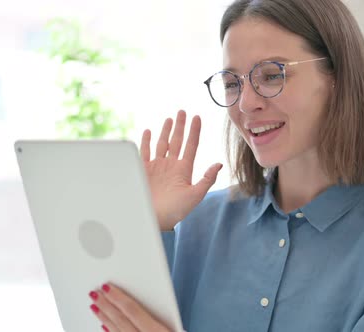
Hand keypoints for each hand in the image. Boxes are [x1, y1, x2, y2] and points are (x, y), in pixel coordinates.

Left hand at [89, 283, 171, 331]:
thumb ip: (163, 322)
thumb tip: (140, 307)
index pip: (132, 310)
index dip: (118, 297)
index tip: (107, 287)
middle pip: (120, 321)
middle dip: (106, 305)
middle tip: (95, 293)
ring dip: (104, 318)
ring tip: (95, 306)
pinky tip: (104, 328)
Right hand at [140, 110, 222, 230]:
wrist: (154, 219)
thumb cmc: (175, 211)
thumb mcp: (195, 195)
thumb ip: (206, 179)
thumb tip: (219, 164)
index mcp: (184, 169)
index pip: (191, 145)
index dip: (195, 131)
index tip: (197, 117)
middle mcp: (171, 165)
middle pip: (177, 140)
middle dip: (180, 126)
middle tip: (183, 111)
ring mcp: (157, 166)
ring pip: (162, 143)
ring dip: (166, 131)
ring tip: (170, 118)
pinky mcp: (144, 170)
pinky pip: (145, 151)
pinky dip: (146, 140)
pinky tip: (148, 131)